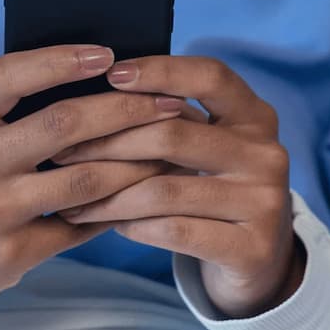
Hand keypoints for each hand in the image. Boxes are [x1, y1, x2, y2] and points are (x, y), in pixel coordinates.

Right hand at [0, 45, 184, 314]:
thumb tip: (79, 70)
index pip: (9, 75)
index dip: (61, 59)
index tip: (108, 54)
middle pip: (64, 124)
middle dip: (126, 108)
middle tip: (167, 100)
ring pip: (87, 180)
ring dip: (138, 161)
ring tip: (171, 145)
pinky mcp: (14, 254)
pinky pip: (82, 226)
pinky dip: (120, 207)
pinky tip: (146, 191)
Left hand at [50, 56, 304, 318]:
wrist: (258, 259)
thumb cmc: (212, 188)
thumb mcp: (205, 146)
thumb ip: (169, 118)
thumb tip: (92, 94)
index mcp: (255, 115)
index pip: (210, 76)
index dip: (161, 70)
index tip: (111, 74)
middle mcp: (268, 153)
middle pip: (173, 135)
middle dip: (108, 143)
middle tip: (61, 152)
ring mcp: (264, 202)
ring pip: (165, 189)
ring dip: (109, 194)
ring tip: (71, 198)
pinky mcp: (252, 248)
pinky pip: (174, 231)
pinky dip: (133, 226)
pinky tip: (110, 223)